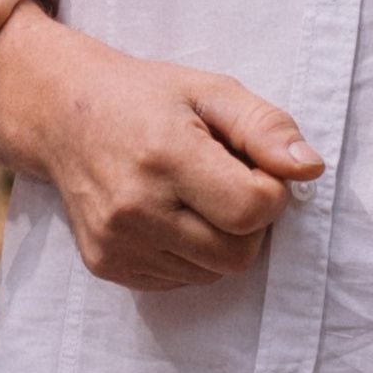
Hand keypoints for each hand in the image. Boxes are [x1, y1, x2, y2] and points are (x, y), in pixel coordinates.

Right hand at [0, 22, 324, 293]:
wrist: (62, 115)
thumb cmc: (148, 99)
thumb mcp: (211, 91)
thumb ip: (266, 127)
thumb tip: (309, 169)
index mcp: (165, 156)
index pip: (252, 210)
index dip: (270, 190)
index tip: (251, 165)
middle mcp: (135, 208)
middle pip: (237, 254)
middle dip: (248, 223)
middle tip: (226, 183)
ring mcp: (116, 243)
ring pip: (211, 273)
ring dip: (218, 239)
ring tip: (192, 194)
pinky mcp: (106, 265)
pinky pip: (179, 280)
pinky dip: (188, 254)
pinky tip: (167, 214)